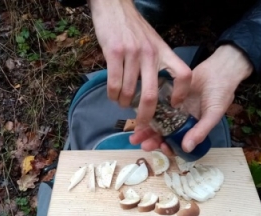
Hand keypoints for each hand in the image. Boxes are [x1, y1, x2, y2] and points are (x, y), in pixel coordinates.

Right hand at [88, 0, 191, 127]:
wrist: (115, 6)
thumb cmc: (134, 29)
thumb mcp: (153, 43)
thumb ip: (155, 64)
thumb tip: (152, 92)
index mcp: (163, 52)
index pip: (183, 74)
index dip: (181, 93)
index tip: (173, 106)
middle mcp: (150, 54)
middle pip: (152, 94)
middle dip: (145, 115)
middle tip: (141, 122)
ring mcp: (132, 53)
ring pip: (129, 92)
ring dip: (123, 103)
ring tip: (121, 103)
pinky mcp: (114, 52)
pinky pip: (114, 84)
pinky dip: (112, 95)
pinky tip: (112, 95)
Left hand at [130, 45, 252, 154]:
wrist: (218, 70)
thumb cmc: (219, 94)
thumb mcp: (213, 114)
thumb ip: (201, 131)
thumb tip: (186, 149)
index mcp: (190, 129)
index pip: (177, 144)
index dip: (169, 148)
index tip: (163, 147)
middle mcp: (179, 123)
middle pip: (163, 136)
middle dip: (153, 142)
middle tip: (142, 145)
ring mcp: (171, 111)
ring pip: (156, 124)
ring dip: (146, 131)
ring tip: (134, 136)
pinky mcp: (165, 98)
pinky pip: (155, 108)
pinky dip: (147, 113)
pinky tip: (138, 117)